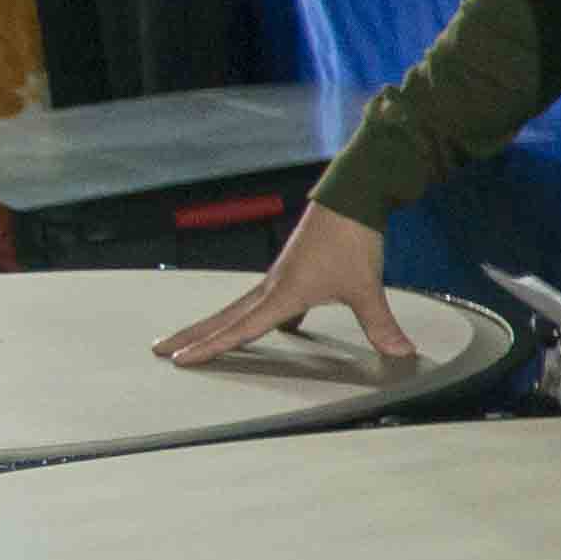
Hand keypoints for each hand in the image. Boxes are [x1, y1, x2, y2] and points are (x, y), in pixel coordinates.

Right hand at [165, 204, 410, 374]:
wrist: (352, 198)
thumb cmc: (352, 240)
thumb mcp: (367, 287)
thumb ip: (380, 324)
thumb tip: (402, 354)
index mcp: (282, 294)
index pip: (240, 329)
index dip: (211, 347)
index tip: (180, 361)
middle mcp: (273, 286)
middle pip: (224, 317)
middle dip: (193, 335)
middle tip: (159, 349)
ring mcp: (281, 277)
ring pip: (241, 307)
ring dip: (218, 324)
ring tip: (196, 339)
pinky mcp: (296, 270)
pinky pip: (271, 300)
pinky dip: (263, 316)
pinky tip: (283, 328)